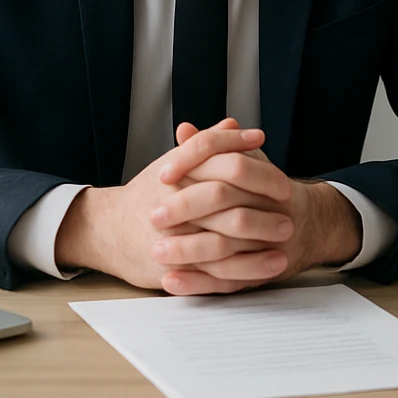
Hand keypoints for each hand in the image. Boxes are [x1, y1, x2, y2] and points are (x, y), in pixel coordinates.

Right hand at [53, 122, 268, 287]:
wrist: (108, 230)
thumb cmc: (149, 194)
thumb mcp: (175, 164)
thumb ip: (206, 144)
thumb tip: (234, 124)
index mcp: (177, 174)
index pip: (218, 157)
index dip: (252, 161)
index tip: (278, 171)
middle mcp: (174, 205)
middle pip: (225, 200)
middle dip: (262, 205)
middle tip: (288, 206)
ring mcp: (174, 239)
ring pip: (224, 241)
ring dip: (260, 241)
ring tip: (286, 241)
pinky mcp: (175, 267)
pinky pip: (217, 272)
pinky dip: (247, 270)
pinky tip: (269, 266)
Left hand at [150, 121, 363, 295]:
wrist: (308, 229)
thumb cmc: (268, 194)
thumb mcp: (248, 165)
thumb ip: (216, 148)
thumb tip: (185, 130)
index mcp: (268, 177)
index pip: (232, 162)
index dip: (195, 163)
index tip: (162, 173)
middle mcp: (273, 208)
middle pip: (226, 201)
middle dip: (186, 208)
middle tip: (155, 216)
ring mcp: (270, 242)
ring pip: (226, 245)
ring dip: (188, 250)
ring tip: (157, 251)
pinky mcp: (261, 272)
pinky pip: (228, 281)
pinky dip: (197, 284)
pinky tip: (172, 281)